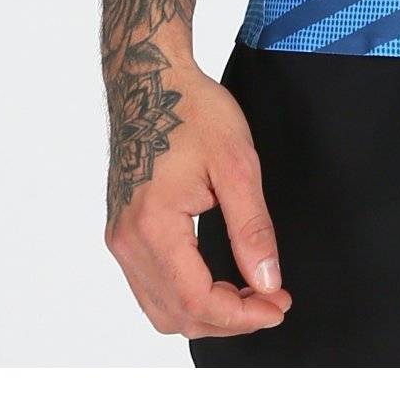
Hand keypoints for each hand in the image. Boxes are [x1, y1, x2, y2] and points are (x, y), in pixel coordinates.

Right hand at [104, 49, 293, 339]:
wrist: (149, 80)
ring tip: (251, 294)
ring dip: (207, 312)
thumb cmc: (192, 110)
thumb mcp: (237, 163)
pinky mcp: (122, 232)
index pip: (196, 300)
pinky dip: (186, 296)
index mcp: (152, 226)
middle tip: (273, 301)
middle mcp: (127, 241)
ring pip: (161, 309)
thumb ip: (251, 229)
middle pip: (177, 315)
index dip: (242, 315)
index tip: (279, 305)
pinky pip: (151, 287)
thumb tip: (267, 283)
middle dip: (229, 319)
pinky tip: (218, 281)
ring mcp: (120, 238)